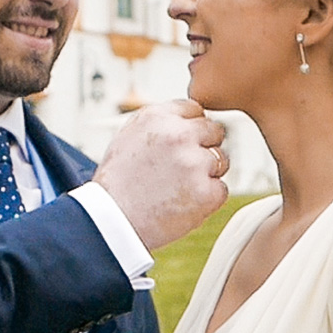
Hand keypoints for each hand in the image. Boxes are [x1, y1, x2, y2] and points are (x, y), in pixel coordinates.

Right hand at [92, 100, 228, 250]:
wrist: (111, 222)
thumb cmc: (116, 184)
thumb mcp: (128, 137)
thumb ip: (161, 124)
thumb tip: (190, 119)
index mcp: (157, 117)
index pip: (195, 109)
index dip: (190, 130)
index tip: (179, 147)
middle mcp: (178, 135)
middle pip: (214, 131)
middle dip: (203, 148)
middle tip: (180, 170)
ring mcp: (194, 163)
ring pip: (221, 160)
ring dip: (207, 174)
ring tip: (177, 189)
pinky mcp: (207, 192)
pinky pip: (221, 189)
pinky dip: (207, 199)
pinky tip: (182, 204)